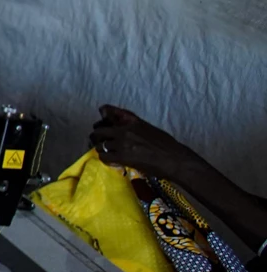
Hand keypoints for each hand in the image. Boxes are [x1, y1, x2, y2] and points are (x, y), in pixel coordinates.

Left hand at [91, 105, 206, 182]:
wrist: (175, 159)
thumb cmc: (167, 145)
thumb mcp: (149, 128)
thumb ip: (133, 125)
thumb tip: (122, 124)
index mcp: (132, 121)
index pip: (107, 111)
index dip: (102, 117)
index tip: (102, 122)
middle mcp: (125, 130)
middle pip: (99, 131)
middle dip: (97, 137)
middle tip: (100, 142)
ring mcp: (122, 143)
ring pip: (99, 145)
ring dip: (101, 149)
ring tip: (107, 153)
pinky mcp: (123, 156)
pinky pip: (104, 156)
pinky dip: (105, 159)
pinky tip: (112, 160)